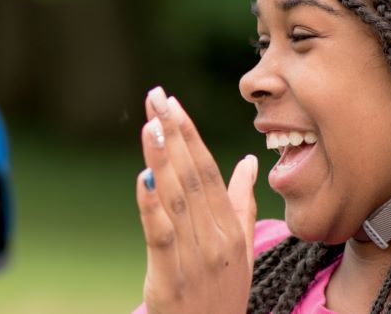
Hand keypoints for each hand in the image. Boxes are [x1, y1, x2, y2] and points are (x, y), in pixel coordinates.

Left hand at [135, 87, 259, 313]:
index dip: (189, 134)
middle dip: (173, 134)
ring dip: (163, 160)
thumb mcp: (240, 251)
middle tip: (156, 96)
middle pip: (192, 178)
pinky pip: (160, 238)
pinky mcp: (169, 280)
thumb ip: (242, 205)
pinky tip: (142, 179)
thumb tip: (248, 162)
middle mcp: (215, 240)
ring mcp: (195, 261)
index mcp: (229, 229)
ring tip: (151, 124)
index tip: (172, 102)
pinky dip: (151, 208)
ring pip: (176, 201)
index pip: (208, 171)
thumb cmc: (222, 295)